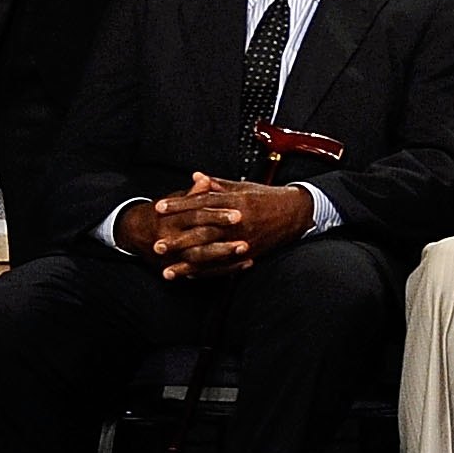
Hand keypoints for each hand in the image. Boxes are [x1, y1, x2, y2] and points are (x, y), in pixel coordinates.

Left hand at [141, 174, 314, 278]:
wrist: (297, 213)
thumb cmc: (268, 198)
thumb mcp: (244, 187)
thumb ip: (218, 185)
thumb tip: (196, 177)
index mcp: (236, 201)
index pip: (202, 202)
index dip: (179, 204)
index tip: (159, 207)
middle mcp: (238, 221)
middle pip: (203, 231)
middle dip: (179, 239)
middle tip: (156, 244)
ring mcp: (243, 239)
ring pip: (211, 253)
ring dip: (187, 262)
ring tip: (166, 269)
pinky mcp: (248, 254)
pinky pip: (223, 265)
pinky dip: (205, 271)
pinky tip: (188, 275)